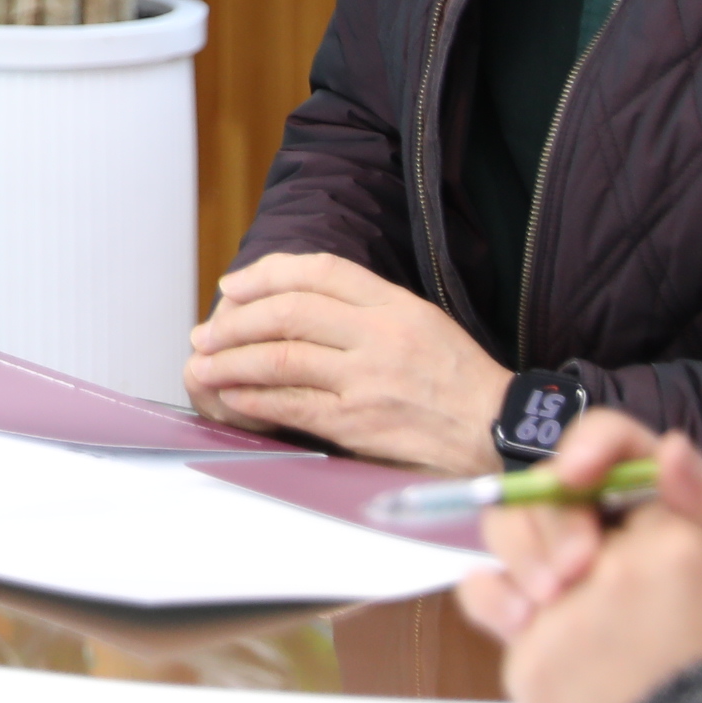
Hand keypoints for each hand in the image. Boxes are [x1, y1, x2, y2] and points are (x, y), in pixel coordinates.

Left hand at [184, 251, 510, 469]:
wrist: (497, 432)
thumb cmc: (458, 380)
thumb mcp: (422, 321)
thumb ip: (365, 307)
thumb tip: (293, 301)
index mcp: (396, 304)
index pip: (320, 271)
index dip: (267, 273)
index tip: (233, 286)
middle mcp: (381, 335)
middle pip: (289, 311)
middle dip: (235, 321)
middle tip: (206, 333)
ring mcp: (369, 379)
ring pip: (281, 358)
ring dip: (231, 361)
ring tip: (204, 365)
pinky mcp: (359, 422)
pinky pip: (292, 403)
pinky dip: (254, 398)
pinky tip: (234, 396)